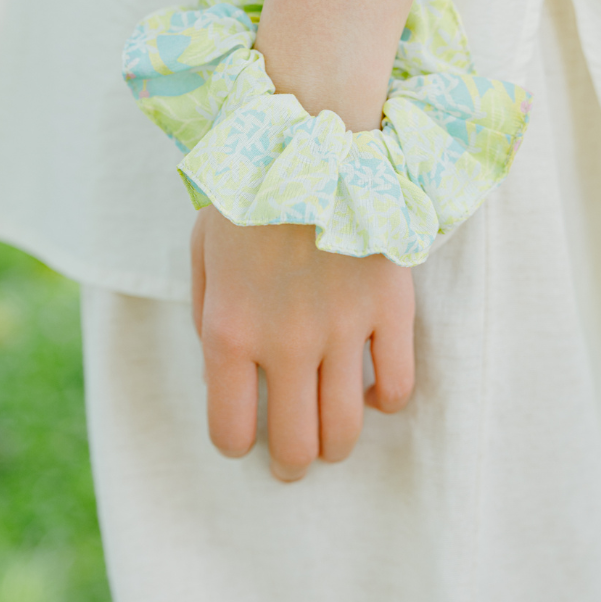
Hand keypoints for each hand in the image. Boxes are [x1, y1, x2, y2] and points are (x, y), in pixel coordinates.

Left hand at [191, 206, 415, 481]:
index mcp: (230, 329)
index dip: (236, 443)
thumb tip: (220, 374)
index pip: (230, 431)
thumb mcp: (202, 249)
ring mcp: (342, 328)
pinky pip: (398, 386)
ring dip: (336, 444)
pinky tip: (372, 389)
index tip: (245, 433)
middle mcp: (285, 342)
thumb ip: (205, 316)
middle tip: (292, 456)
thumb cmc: (249, 192)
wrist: (312, 138)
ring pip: (346, 430)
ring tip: (332, 434)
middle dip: (290, 463)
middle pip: (295, 446)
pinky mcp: (389, 308)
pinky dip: (385, 401)